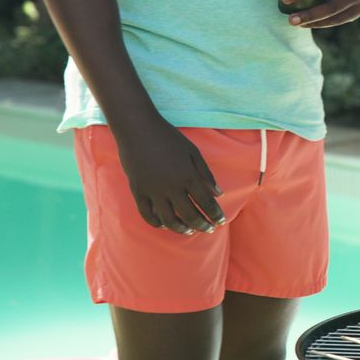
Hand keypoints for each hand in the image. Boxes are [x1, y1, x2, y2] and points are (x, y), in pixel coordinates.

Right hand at [112, 117, 224, 234]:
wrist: (137, 128)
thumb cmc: (168, 137)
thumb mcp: (192, 152)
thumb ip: (206, 174)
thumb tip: (218, 194)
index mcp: (187, 176)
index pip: (206, 203)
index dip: (215, 215)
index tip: (221, 222)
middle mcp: (171, 187)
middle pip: (190, 215)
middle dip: (203, 225)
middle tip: (209, 229)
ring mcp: (152, 191)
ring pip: (169, 220)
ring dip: (182, 229)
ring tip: (190, 231)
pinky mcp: (138, 191)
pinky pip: (147, 215)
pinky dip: (157, 223)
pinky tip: (165, 225)